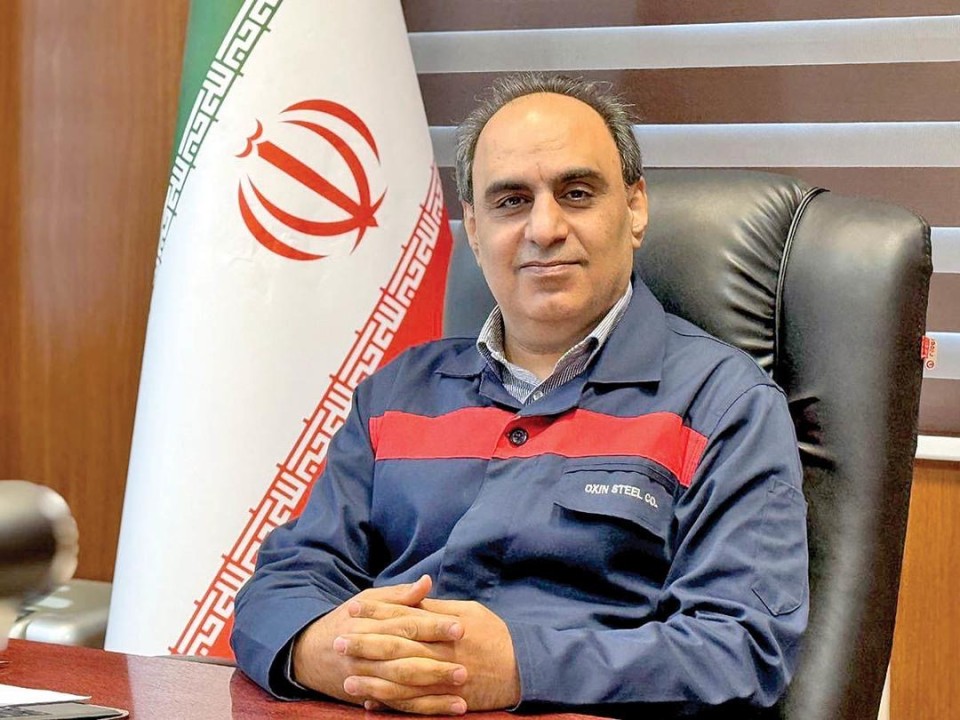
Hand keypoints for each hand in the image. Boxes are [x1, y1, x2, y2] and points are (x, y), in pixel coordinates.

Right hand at [292, 576, 468, 713]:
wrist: (310, 652)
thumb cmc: (348, 620)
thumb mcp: (369, 601)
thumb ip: (400, 595)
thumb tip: (427, 581)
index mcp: (370, 623)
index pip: (406, 624)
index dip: (433, 625)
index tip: (461, 627)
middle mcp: (366, 652)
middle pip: (405, 657)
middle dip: (436, 663)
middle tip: (466, 667)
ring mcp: (367, 677)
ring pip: (402, 686)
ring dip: (433, 692)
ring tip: (463, 693)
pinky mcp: (370, 695)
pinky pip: (399, 705)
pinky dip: (425, 708)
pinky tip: (450, 709)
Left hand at [344, 595, 520, 713]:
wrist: (521, 669)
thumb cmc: (494, 636)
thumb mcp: (470, 611)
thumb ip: (438, 608)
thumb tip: (414, 595)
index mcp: (444, 626)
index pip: (405, 616)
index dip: (378, 612)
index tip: (353, 608)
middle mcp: (440, 652)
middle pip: (397, 647)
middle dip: (365, 644)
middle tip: (337, 642)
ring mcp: (442, 678)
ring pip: (401, 680)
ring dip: (372, 679)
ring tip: (346, 679)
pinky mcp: (445, 699)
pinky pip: (414, 704)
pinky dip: (391, 704)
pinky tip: (371, 702)